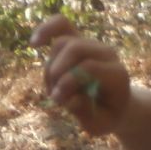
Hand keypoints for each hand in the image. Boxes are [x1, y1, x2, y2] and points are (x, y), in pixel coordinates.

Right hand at [31, 14, 132, 136]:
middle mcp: (107, 54)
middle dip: (57, 71)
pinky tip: (33, 43)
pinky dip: (46, 30)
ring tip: (52, 89)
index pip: (88, 67)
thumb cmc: (106, 116)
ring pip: (62, 43)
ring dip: (50, 67)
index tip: (58, 101)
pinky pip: (61, 25)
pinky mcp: (78, 40)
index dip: (68, 82)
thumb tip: (68, 99)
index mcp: (117, 74)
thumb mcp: (100, 124)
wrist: (115, 105)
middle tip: (53, 95)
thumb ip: (85, 112)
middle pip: (74, 48)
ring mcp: (93, 45)